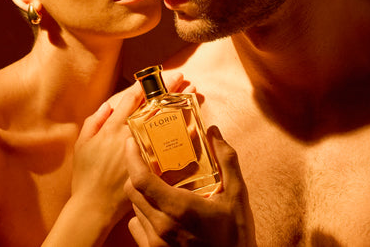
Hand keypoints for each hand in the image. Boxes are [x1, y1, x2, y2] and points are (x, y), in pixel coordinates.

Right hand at [72, 73, 191, 220]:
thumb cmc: (86, 176)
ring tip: (194, 93)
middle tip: (184, 77)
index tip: (159, 73)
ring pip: (166, 123)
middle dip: (169, 90)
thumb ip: (94, 123)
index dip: (146, 85)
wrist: (94, 206)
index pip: (132, 100)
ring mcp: (142, 151)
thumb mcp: (83, 145)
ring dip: (180, 106)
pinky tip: (195, 126)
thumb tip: (107, 106)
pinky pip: (171, 146)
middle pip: (153, 107)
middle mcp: (129, 136)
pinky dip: (183, 136)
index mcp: (112, 129)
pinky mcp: (151, 167)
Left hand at [124, 126, 256, 246]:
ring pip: (134, 209)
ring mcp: (155, 242)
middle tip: (146, 160)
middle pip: (132, 192)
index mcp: (179, 208)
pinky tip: (160, 212)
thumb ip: (226, 161)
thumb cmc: (236, 236)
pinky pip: (136, 228)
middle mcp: (161, 226)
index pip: (141, 179)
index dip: (132, 158)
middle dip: (135, 172)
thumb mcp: (238, 195)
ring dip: (141, 194)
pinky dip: (142, 216)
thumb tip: (213, 132)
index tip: (132, 142)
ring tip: (156, 185)